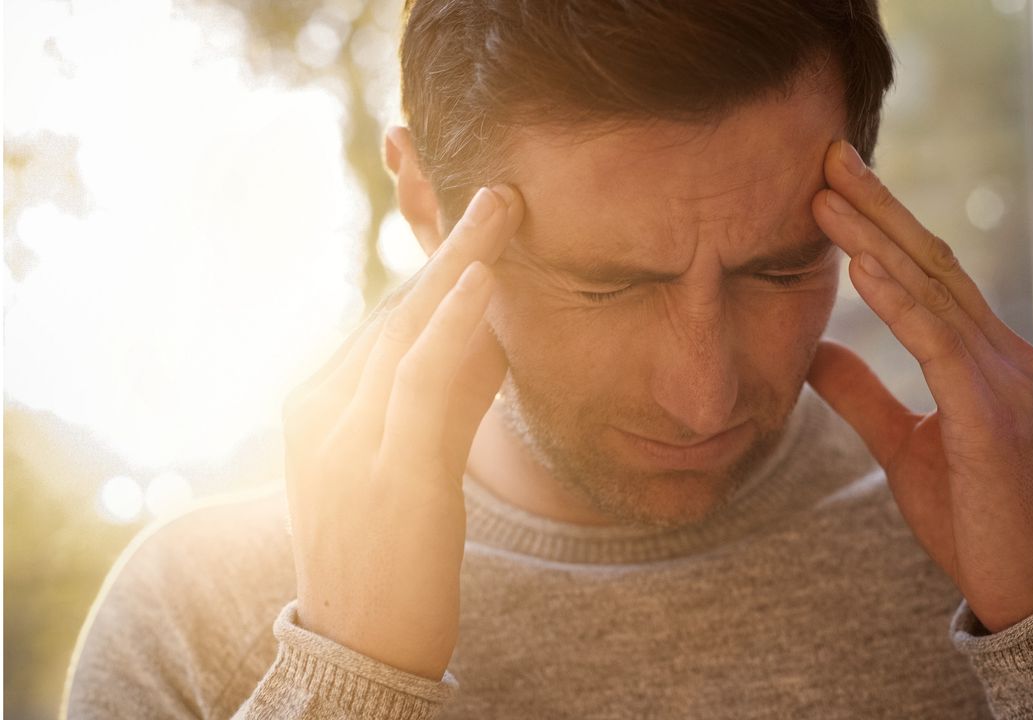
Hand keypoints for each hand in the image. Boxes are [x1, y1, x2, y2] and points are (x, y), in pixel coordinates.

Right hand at [281, 186, 521, 678]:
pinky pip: (421, 381)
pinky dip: (452, 324)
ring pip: (407, 331)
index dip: (437, 270)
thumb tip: (491, 331)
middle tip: (499, 196)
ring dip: (459, 263)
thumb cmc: (391, 557)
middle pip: (396, 314)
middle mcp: (321, 413)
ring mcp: (347, 442)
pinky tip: (484, 278)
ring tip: (501, 209)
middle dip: (451, 251)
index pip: (386, 323)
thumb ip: (441, 397)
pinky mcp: (387, 473)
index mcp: (317, 407)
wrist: (360, 650)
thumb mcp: (408, 460)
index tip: (482, 226)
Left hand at [808, 141, 1032, 632]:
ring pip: (935, 290)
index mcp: (983, 357)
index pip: (928, 273)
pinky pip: (941, 343)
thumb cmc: (972, 515)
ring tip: (827, 196)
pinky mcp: (994, 415)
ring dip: (877, 238)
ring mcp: (1005, 379)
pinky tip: (862, 265)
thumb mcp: (902, 445)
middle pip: (932, 262)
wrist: (1023, 585)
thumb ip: (864, 393)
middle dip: (878, 206)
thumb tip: (816, 349)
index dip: (881, 223)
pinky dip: (901, 301)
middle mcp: (1002, 354)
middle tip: (828, 155)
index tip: (832, 184)